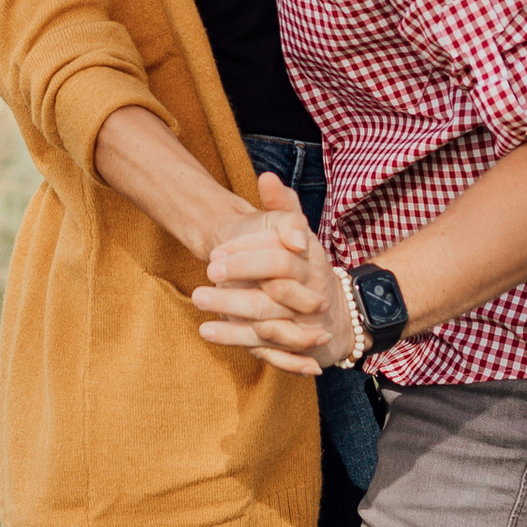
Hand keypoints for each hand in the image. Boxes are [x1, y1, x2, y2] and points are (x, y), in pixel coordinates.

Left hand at [192, 171, 344, 380]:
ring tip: (200, 302)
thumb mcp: (294, 227)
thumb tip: (267, 178)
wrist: (327, 303)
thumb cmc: (301, 258)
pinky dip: (235, 340)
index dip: (248, 258)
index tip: (216, 254)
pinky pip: (265, 349)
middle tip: (207, 277)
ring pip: (268, 324)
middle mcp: (311, 294)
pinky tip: (207, 330)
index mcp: (311, 262)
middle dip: (238, 286)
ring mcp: (302, 323)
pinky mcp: (290, 346)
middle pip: (273, 293)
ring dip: (232, 315)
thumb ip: (282, 203)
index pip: (280, 260)